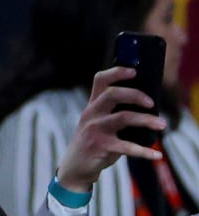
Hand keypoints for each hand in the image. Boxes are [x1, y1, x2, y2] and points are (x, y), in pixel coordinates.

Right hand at [55, 66, 166, 193]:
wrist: (75, 167)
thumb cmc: (93, 143)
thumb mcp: (97, 124)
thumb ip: (113, 114)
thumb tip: (144, 109)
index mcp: (92, 106)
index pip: (100, 80)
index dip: (116, 72)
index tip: (134, 71)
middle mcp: (92, 114)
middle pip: (112, 94)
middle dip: (135, 95)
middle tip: (151, 103)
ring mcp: (95, 129)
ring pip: (123, 117)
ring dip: (146, 120)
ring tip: (162, 125)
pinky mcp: (101, 146)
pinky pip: (127, 147)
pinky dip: (144, 151)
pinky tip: (157, 155)